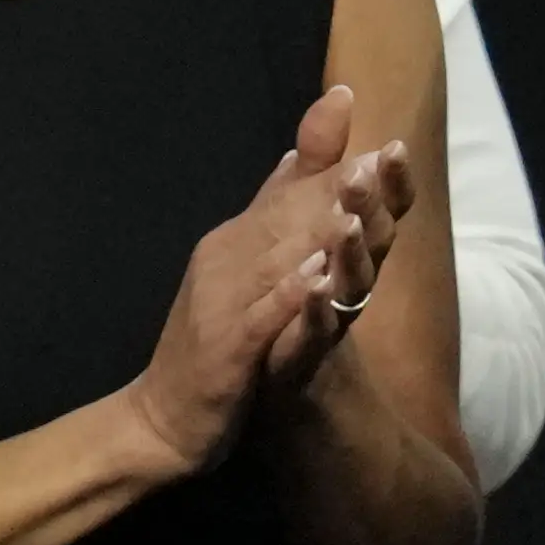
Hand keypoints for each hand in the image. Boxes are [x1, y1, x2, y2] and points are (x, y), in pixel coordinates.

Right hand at [128, 90, 405, 470]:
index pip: (286, 196)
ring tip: (362, 201)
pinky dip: (290, 295)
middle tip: (383, 156)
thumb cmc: (211, 346)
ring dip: (320, 229)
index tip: (370, 124)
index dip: (329, 165)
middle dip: (336, 186)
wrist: (160, 421)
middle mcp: (224, 262)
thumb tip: (296, 155)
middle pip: (286, 217)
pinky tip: (321, 277)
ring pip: (278, 259)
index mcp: (233, 242)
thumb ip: (267, 215)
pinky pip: (262, 317)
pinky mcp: (226, 350)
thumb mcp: (239, 272)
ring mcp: (223, 304)